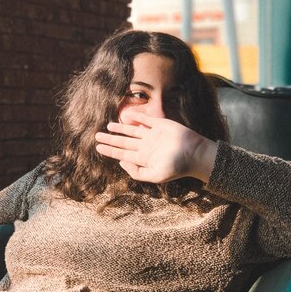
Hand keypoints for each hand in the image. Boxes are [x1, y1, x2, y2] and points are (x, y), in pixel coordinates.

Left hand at [95, 110, 216, 183]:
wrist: (193, 153)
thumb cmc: (175, 167)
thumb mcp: (154, 176)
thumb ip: (136, 172)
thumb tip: (121, 162)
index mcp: (144, 159)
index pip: (123, 154)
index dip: (110, 150)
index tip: (98, 147)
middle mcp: (146, 147)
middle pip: (124, 142)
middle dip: (111, 139)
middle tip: (97, 136)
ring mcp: (152, 135)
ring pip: (132, 131)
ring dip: (120, 128)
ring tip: (107, 126)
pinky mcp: (160, 125)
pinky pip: (145, 120)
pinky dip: (136, 117)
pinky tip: (125, 116)